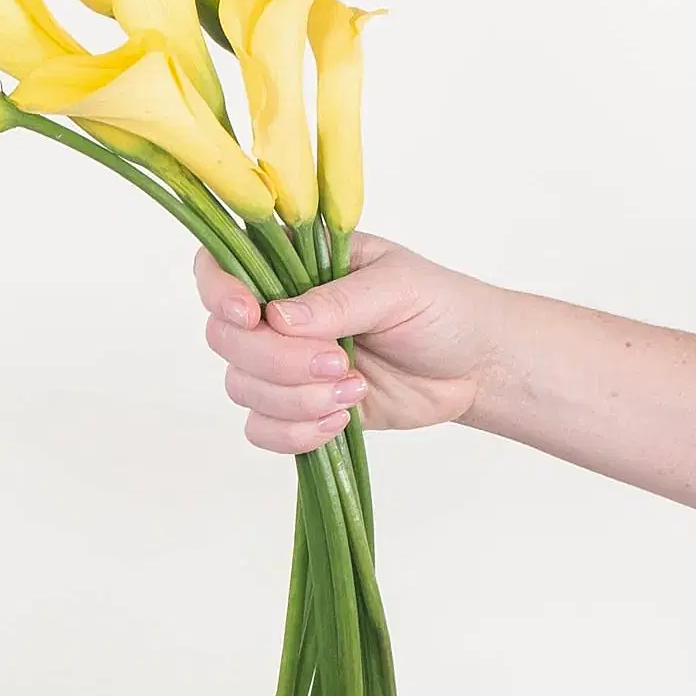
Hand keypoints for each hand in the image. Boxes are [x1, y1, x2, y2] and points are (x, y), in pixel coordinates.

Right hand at [194, 232, 504, 453]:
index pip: (221, 267)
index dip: (221, 292)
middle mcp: (276, 312)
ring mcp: (283, 363)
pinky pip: (262, 430)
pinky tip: (340, 421)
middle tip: (340, 363)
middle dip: (278, 361)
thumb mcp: (397, 288)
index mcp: (293, 262)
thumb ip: (338, 302)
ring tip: (354, 392)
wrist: (474, 367)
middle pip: (226, 338)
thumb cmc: (440, 309)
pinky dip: (296, 433)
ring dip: (295, 399)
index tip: (251, 315)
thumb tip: (278, 318)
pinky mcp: (298, 408)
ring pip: (242, 387)